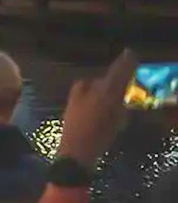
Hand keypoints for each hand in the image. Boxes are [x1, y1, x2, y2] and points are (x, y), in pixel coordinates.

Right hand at [57, 50, 137, 169]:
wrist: (81, 151)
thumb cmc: (75, 122)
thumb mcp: (74, 99)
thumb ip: (84, 85)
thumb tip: (94, 82)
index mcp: (108, 92)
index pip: (121, 72)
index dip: (125, 60)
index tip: (129, 51)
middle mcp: (119, 101)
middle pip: (123, 83)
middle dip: (120, 75)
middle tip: (116, 66)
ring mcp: (121, 113)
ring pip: (118, 95)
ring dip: (111, 90)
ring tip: (97, 89)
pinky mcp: (118, 123)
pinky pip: (115, 106)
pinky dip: (109, 102)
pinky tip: (96, 105)